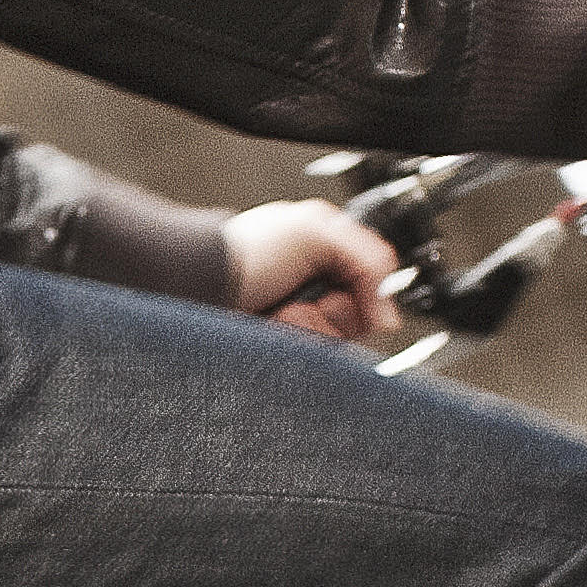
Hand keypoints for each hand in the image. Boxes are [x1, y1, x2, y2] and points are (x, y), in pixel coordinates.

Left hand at [225, 201, 401, 340]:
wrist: (198, 282)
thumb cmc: (246, 249)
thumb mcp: (316, 230)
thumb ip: (367, 258)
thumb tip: (388, 312)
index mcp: (329, 255)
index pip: (375, 289)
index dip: (368, 299)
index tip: (348, 296)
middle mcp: (317, 288)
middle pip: (357, 321)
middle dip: (334, 314)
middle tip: (308, 299)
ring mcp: (299, 318)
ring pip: (332, 343)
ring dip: (309, 326)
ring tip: (282, 311)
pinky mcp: (281, 343)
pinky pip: (306, 357)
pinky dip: (290, 340)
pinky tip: (271, 324)